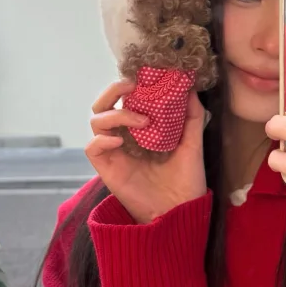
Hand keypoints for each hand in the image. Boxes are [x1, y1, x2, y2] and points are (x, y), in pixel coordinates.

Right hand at [86, 79, 207, 224]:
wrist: (181, 211)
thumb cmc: (187, 179)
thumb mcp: (193, 143)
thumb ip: (191, 115)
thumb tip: (189, 87)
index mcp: (142, 128)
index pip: (126, 98)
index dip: (131, 84)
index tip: (145, 75)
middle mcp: (124, 136)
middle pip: (104, 104)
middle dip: (113, 90)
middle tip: (132, 86)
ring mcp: (114, 151)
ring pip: (96, 121)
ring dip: (117, 113)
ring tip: (141, 121)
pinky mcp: (108, 168)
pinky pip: (92, 147)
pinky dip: (102, 139)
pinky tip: (120, 140)